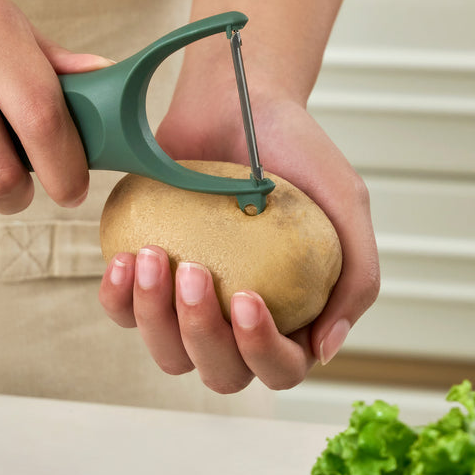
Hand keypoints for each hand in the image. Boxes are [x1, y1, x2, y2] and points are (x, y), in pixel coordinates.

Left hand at [99, 83, 379, 392]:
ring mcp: (192, 299)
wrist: (239, 102)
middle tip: (196, 272)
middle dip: (202, 335)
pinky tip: (127, 261)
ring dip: (154, 318)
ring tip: (155, 257)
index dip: (261, 350)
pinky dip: (119, 298)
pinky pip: (124, 311)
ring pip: (167, 352)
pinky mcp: (150, 275)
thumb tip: (323, 350)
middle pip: (219, 372)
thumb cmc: (294, 150)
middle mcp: (238, 315)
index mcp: (292, 311)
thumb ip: (356, 278)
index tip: (247, 296)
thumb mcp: (346, 205)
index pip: (280, 367)